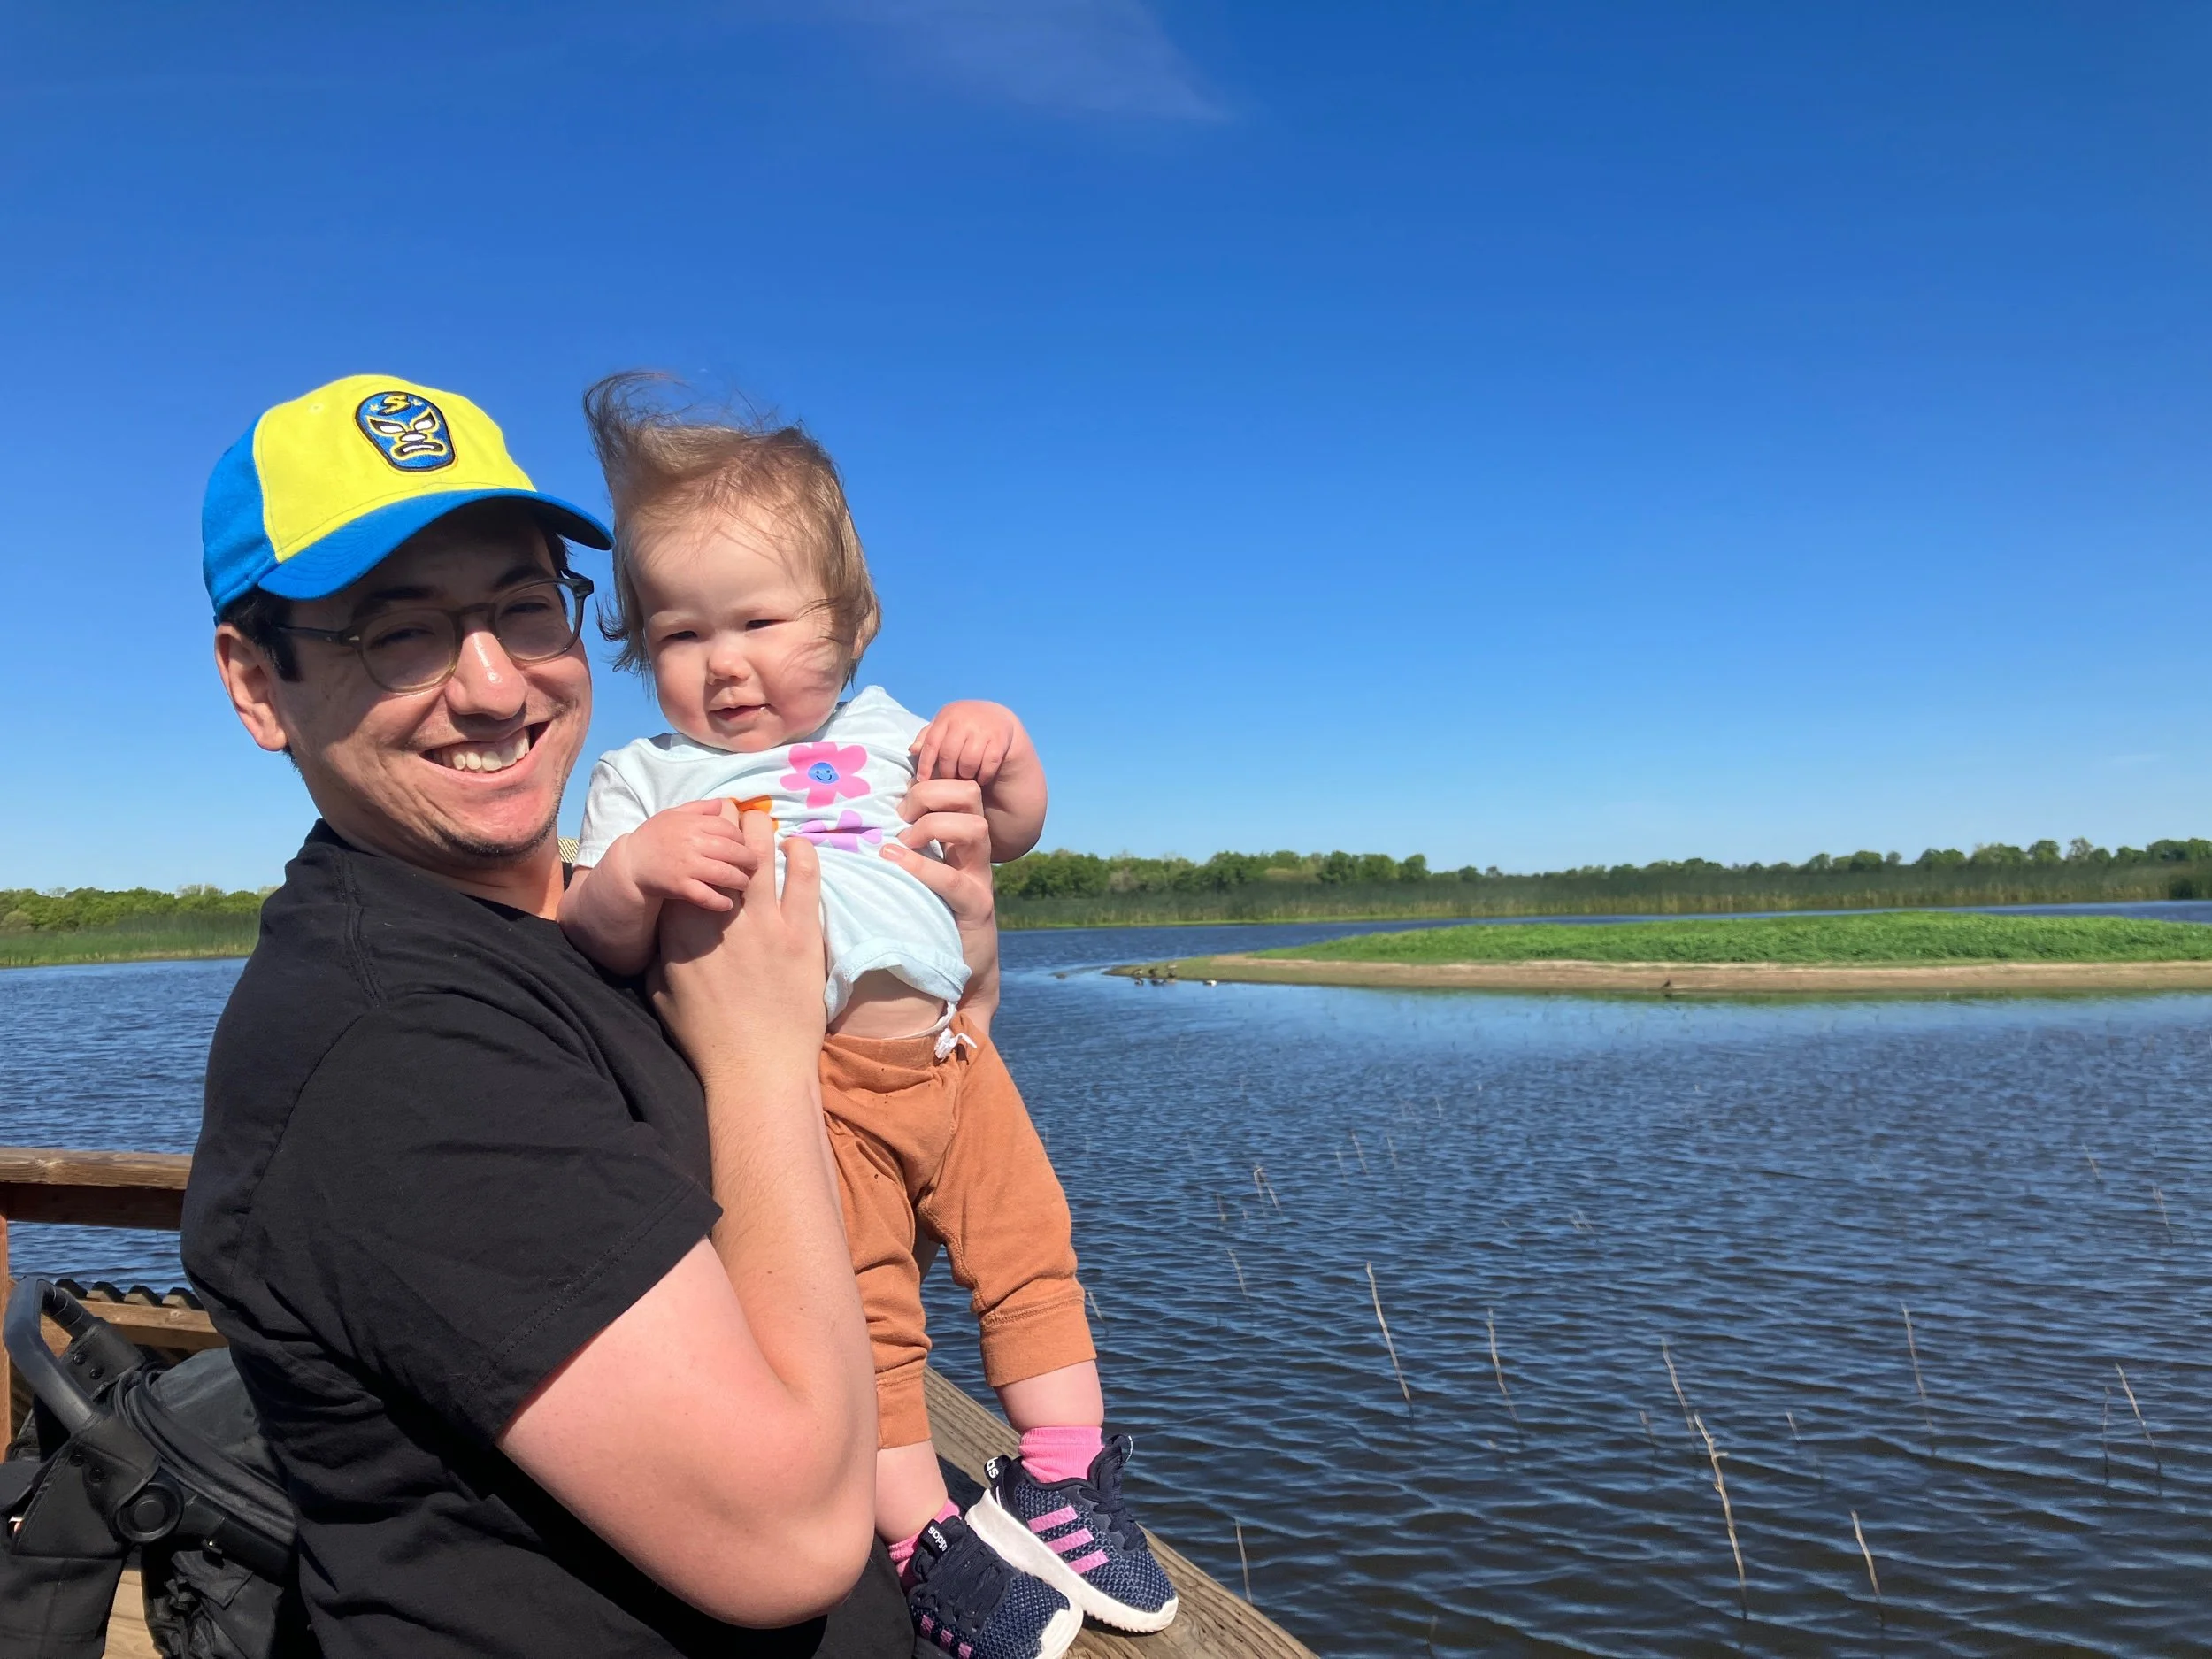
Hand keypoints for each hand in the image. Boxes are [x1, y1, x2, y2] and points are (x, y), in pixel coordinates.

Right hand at [622, 799, 758, 912]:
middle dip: (747, 859)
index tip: (744, 846)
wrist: (630, 862)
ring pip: (724, 873)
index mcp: (691, 824)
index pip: (727, 828)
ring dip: (739, 880)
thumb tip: (723, 803)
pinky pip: (706, 895)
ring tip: (744, 883)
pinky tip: (728, 905)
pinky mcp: (679, 886)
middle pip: (731, 850)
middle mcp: (691, 843)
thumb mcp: (672, 814)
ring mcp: (686, 865)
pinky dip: (719, 901)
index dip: (740, 838)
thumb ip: (698, 808)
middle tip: (753, 865)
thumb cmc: (653, 837)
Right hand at [652, 813, 826, 1087]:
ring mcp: (764, 924)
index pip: (686, 871)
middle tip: (732, 816)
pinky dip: (801, 856)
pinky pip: (804, 881)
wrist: (755, 1066)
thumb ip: (660, 955)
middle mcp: (720, 918)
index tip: (698, 829)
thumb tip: (659, 931)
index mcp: (681, 931)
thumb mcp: (661, 993)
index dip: (693, 844)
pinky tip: (797, 845)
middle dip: (726, 828)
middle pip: (722, 855)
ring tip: (759, 823)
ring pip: (761, 859)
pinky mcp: (801, 935)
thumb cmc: (704, 1037)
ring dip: (759, 834)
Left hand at [880, 777, 1000, 1021]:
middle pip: (970, 794)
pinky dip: (922, 869)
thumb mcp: (916, 872)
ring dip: (933, 826)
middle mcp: (974, 851)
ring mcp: (979, 878)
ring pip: (975, 828)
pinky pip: (953, 881)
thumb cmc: (928, 914)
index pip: (956, 786)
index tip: (897, 799)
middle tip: (901, 816)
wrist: (962, 967)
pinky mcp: (976, 907)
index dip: (928, 780)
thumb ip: (899, 845)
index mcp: (958, 836)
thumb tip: (853, 821)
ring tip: (903, 843)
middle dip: (931, 793)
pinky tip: (895, 864)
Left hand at [911, 701, 1024, 786]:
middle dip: (947, 772)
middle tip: (949, 779)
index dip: (925, 764)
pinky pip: (989, 764)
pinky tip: (981, 777)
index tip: (922, 781)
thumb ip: (927, 738)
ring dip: (965, 774)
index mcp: (948, 715)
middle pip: (949, 754)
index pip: (931, 742)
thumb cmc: (962, 727)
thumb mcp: (943, 727)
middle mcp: (965, 719)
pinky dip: (983, 775)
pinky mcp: (1000, 738)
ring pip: (969, 761)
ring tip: (964, 777)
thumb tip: (913, 750)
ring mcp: (984, 728)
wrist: (997, 718)